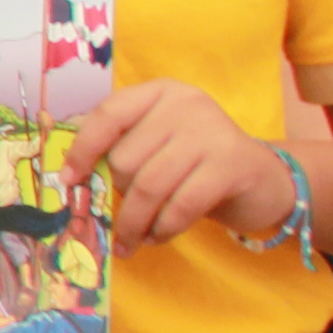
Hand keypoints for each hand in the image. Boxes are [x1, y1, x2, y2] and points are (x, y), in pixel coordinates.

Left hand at [70, 78, 291, 247]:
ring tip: (131, 240)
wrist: (264, 180)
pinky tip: (157, 237)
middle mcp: (187, 104)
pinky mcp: (232, 165)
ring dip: (134, 221)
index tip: (69, 181)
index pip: (108, 114)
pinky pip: (180, 205)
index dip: (83, 149)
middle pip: (125, 158)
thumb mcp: (155, 144)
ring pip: (149, 186)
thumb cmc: (193, 165)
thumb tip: (68, 175)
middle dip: (119, 193)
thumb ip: (118, 147)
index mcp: (160, 92)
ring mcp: (212, 132)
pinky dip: (162, 228)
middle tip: (126, 212)